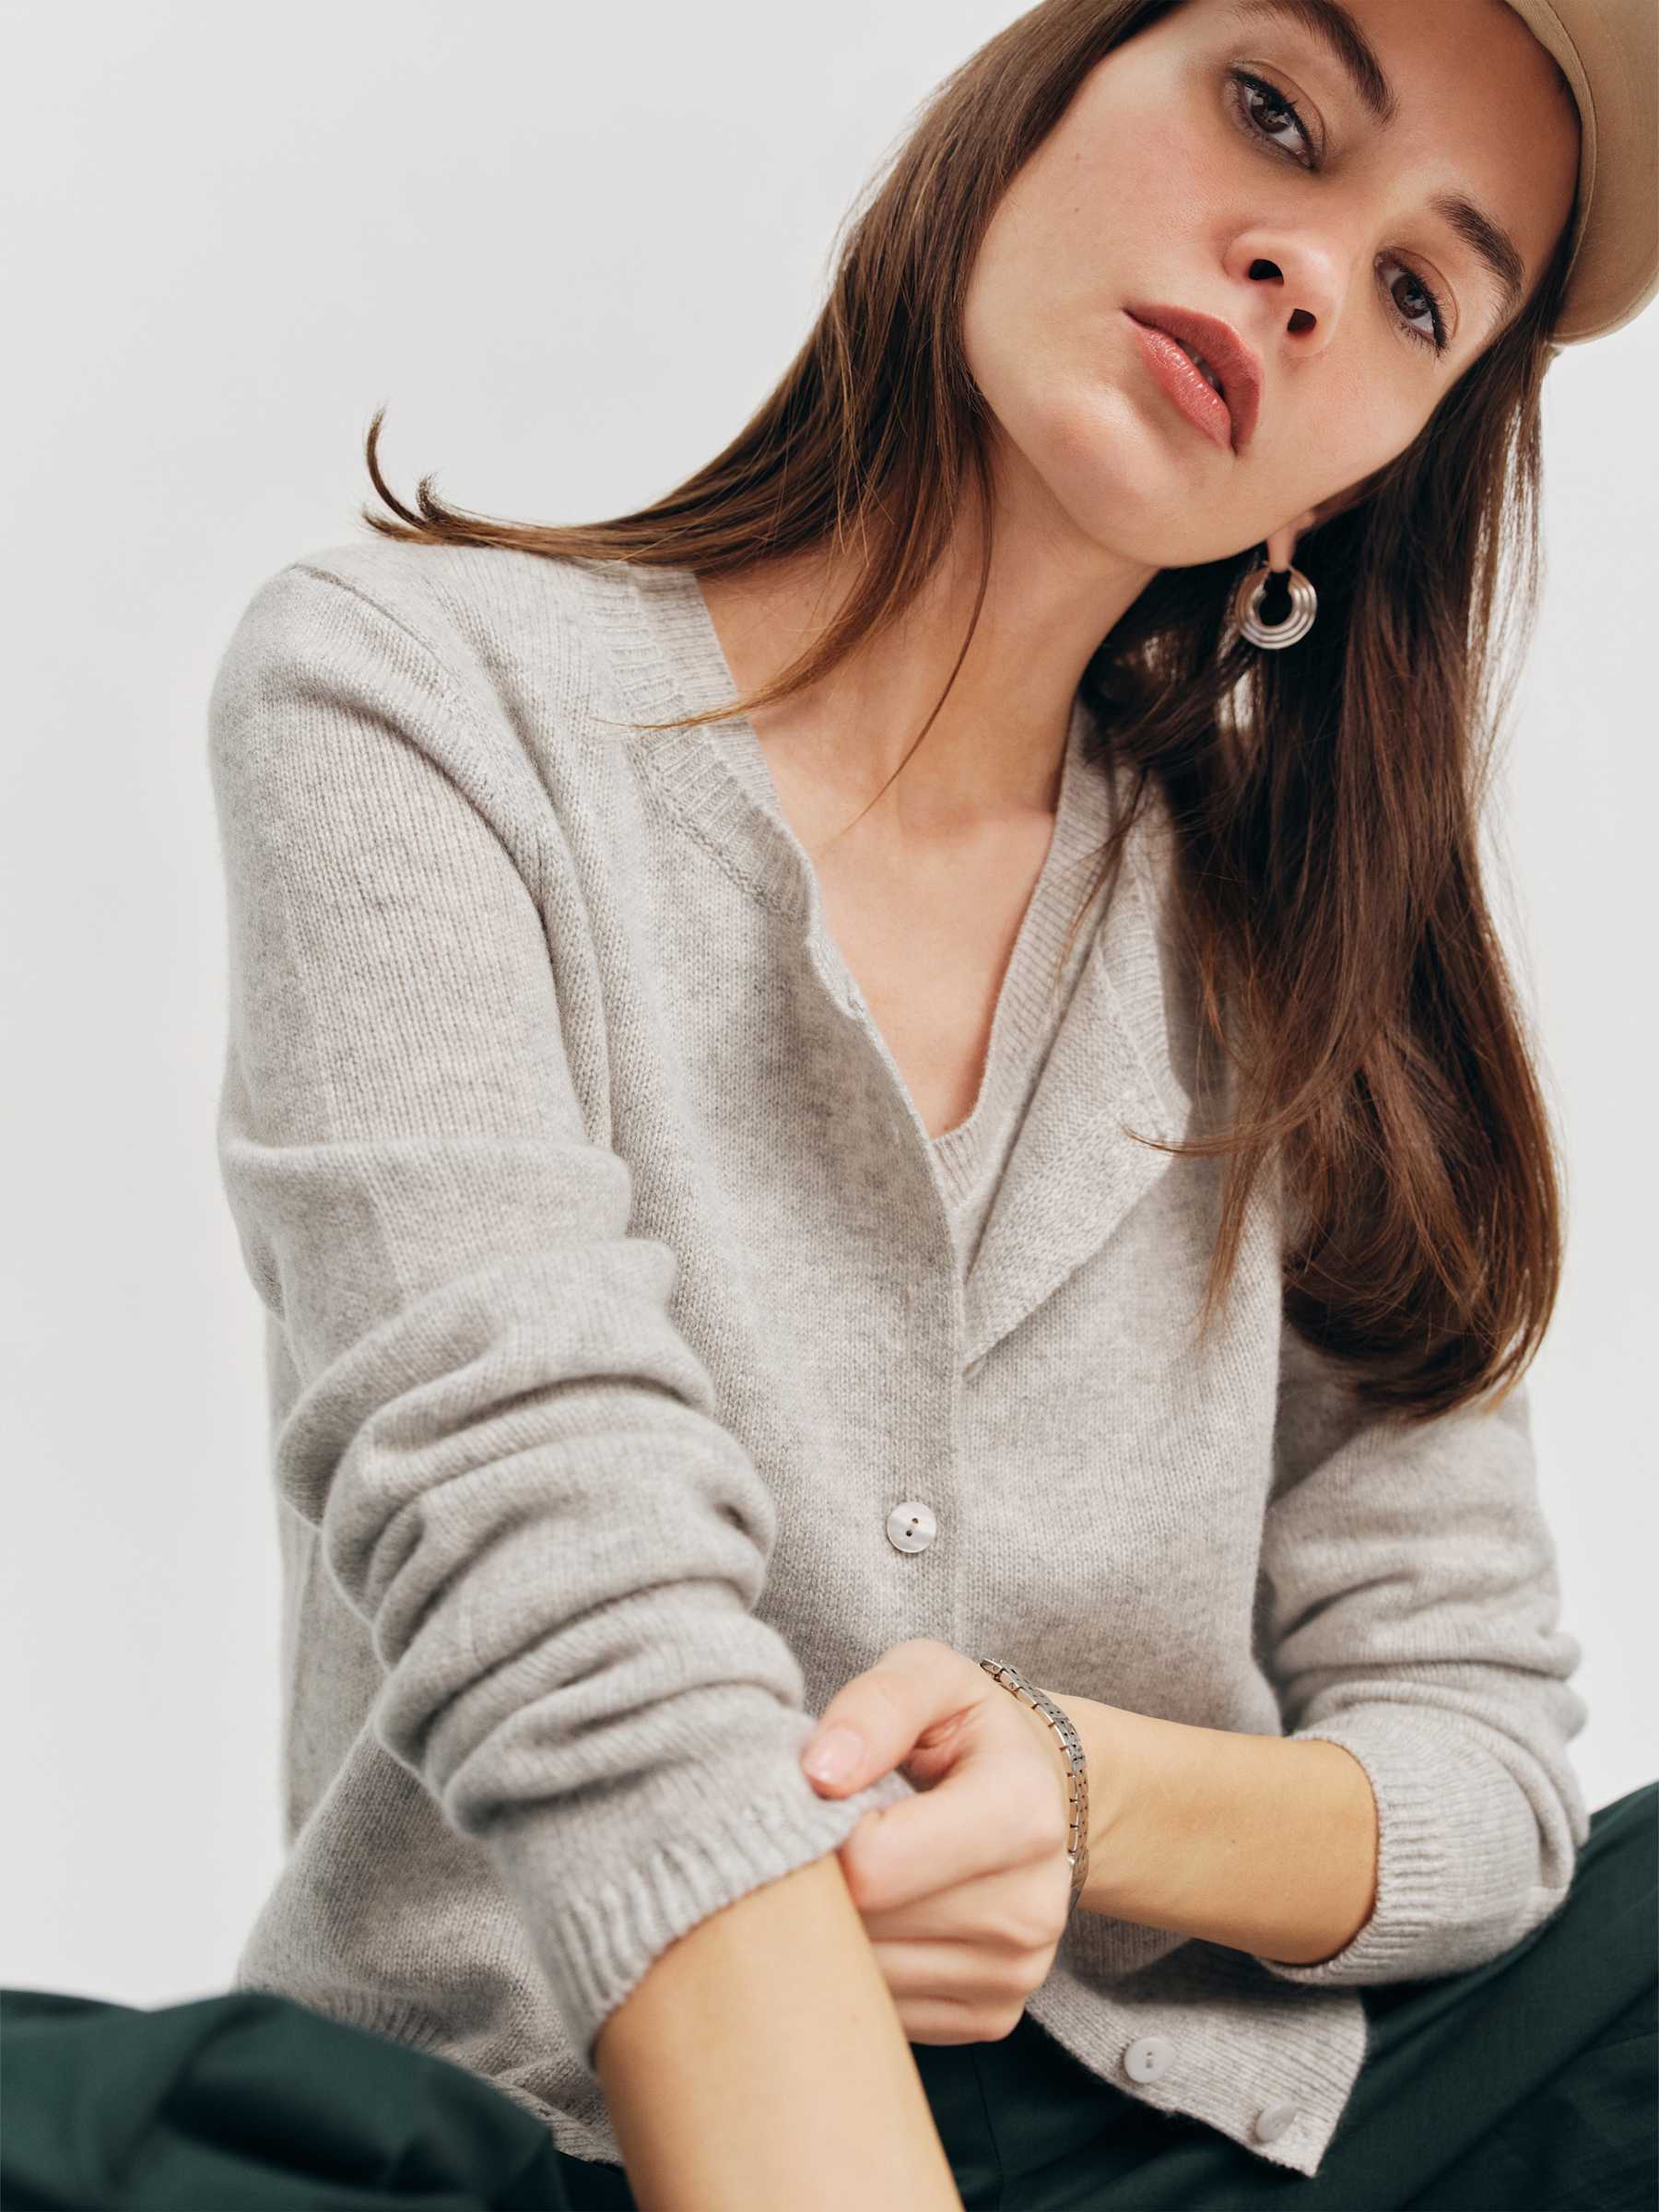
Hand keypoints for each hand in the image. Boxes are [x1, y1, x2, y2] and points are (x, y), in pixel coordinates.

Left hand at [798, 1637, 1076, 2043]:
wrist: (1037, 1790)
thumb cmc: (966, 1729)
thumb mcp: (929, 1676)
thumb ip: (875, 1707)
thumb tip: (818, 1774)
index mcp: (1021, 1813)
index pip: (874, 1863)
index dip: (820, 1832)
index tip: (817, 1801)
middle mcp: (1032, 1909)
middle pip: (867, 1926)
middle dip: (821, 1880)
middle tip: (822, 1835)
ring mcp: (1016, 1973)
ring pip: (867, 1980)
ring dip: (834, 1929)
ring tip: (851, 1871)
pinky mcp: (993, 2016)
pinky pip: (886, 2013)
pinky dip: (861, 1969)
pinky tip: (876, 1916)